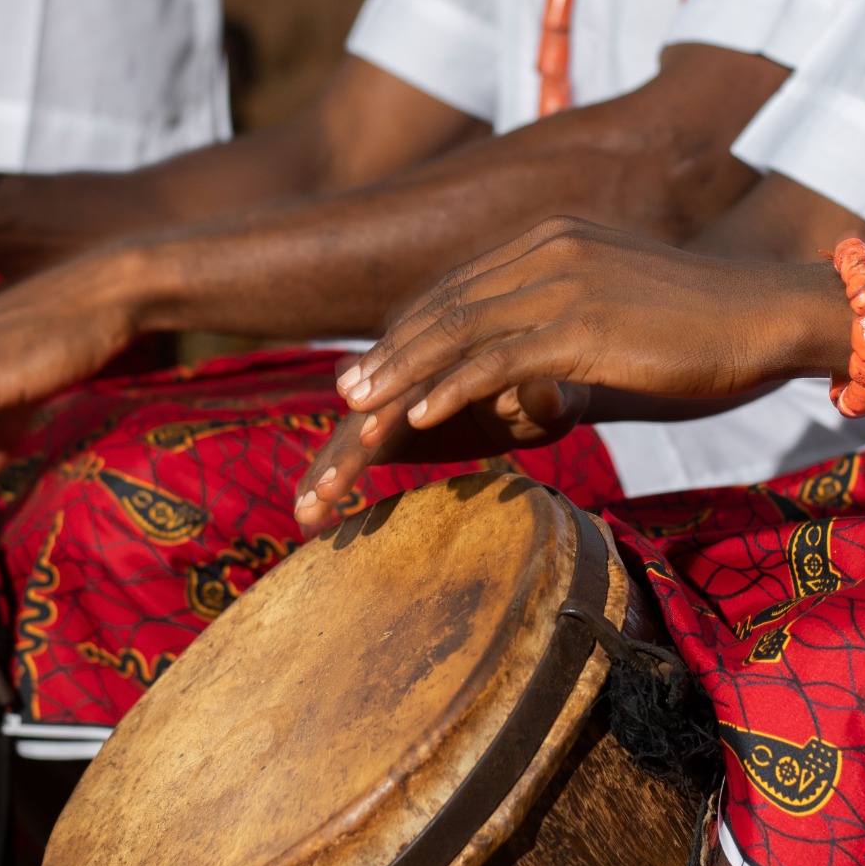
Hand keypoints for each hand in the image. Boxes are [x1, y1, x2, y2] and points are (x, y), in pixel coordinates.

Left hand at [291, 217, 835, 523]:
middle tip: (345, 397)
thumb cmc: (700, 324)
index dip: (407, 331)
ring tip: (362, 412)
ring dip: (402, 375)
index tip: (372, 370)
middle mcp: (549, 248)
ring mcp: (565, 282)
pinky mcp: (585, 324)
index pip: (458, 287)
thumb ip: (561, 326)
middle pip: (445, 305)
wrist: (769, 314)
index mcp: (551, 238)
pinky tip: (420, 416)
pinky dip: (452, 388)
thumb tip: (524, 376)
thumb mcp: (616, 306)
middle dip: (389, 355)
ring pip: (459, 331)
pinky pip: (500, 359)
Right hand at [294, 379, 589, 528]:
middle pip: (369, 408)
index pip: (413, 381)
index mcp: (451, 353)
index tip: (370, 445)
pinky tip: (305, 513)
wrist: (546, 384)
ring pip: (354, 428)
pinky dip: (330, 474)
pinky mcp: (388, 420)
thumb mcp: (560, 396)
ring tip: (304, 512)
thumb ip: (550, 397)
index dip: (390, 410)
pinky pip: (355, 445)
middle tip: (319, 493)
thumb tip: (546, 394)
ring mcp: (395, 396)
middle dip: (343, 450)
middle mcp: (412, 370)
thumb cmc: (560, 392)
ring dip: (326, 468)